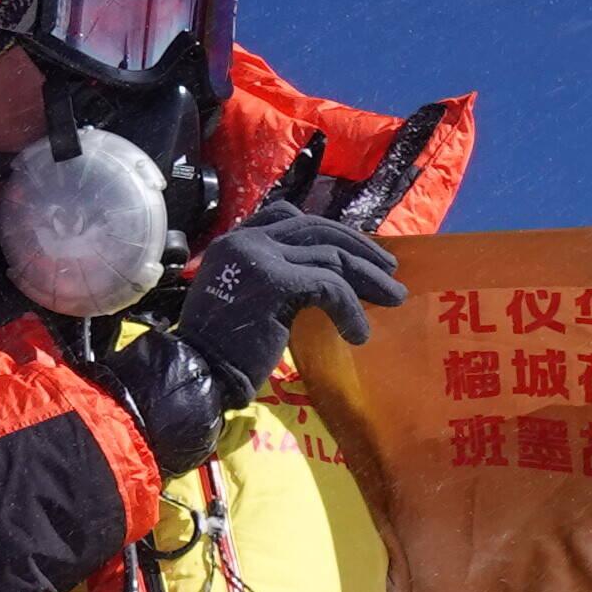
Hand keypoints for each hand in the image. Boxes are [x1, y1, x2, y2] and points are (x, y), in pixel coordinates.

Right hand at [102, 199, 404, 468]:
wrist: (198, 374)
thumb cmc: (223, 350)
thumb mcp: (249, 299)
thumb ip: (276, 277)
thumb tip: (328, 276)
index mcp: (236, 240)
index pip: (289, 216)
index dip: (329, 231)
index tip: (358, 252)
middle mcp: (245, 239)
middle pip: (317, 230)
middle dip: (360, 250)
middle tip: (391, 271)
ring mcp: (258, 255)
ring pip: (330, 255)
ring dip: (368, 278)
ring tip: (394, 300)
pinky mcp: (274, 280)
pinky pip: (328, 286)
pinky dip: (349, 309)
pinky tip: (358, 335)